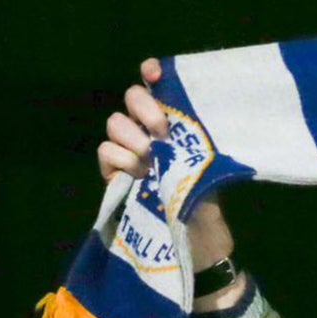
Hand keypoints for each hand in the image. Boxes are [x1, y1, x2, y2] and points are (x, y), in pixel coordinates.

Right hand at [98, 58, 243, 309]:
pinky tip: (137, 171)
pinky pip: (105, 152)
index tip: (155, 72)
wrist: (198, 245)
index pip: (156, 90)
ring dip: (132, 135)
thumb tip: (208, 121)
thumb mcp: (211, 170)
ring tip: (151, 157)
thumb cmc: (207, 206)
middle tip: (163, 129)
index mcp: (174, 128)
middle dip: (144, 106)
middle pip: (131, 99)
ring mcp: (130, 153)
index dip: (152, 75)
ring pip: (116, 123)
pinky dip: (119, 157)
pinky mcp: (115, 176)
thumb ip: (200, 145)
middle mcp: (149, 135)